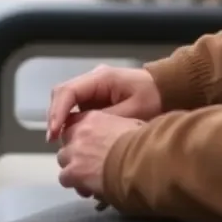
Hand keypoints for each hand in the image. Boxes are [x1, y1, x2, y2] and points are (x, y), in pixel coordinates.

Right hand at [47, 65, 162, 139]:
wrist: (168, 90)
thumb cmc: (154, 98)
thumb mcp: (134, 112)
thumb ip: (108, 121)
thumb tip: (84, 135)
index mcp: (100, 78)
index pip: (68, 91)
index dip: (57, 112)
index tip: (53, 133)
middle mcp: (91, 80)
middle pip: (62, 95)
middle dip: (55, 117)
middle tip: (53, 140)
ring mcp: (92, 89)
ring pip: (66, 102)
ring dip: (62, 122)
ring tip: (62, 143)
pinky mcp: (95, 99)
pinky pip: (77, 109)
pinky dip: (72, 124)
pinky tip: (74, 140)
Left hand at [55, 110, 142, 197]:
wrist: (141, 161)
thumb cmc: (143, 143)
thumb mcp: (132, 125)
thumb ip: (119, 127)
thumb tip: (125, 133)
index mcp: (93, 117)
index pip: (75, 122)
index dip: (79, 134)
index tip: (87, 144)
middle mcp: (79, 131)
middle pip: (66, 140)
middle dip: (74, 150)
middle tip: (88, 162)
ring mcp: (74, 152)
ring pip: (63, 159)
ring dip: (72, 167)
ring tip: (87, 178)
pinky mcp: (73, 172)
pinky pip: (64, 179)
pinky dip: (74, 184)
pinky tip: (88, 189)